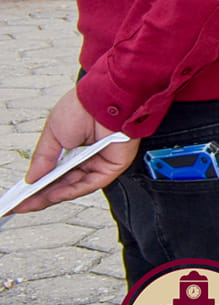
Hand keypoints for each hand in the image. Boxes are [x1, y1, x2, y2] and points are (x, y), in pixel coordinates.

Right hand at [16, 89, 138, 213]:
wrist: (104, 100)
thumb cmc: (84, 106)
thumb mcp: (53, 133)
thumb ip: (43, 158)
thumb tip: (31, 178)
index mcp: (74, 146)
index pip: (54, 172)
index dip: (38, 184)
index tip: (20, 195)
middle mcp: (87, 156)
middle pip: (63, 183)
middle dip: (41, 195)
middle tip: (22, 204)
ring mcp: (99, 162)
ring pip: (74, 186)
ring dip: (52, 196)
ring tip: (31, 202)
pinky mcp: (112, 166)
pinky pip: (89, 184)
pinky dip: (70, 191)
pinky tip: (53, 195)